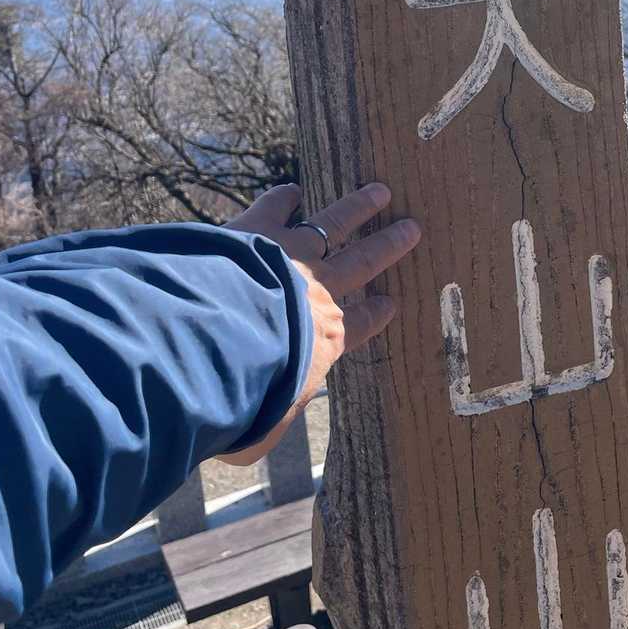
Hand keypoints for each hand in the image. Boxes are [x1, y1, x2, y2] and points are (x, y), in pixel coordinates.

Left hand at [221, 182, 420, 462]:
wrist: (216, 335)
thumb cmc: (244, 395)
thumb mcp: (258, 429)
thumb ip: (261, 427)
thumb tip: (250, 438)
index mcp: (327, 340)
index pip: (359, 324)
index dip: (376, 313)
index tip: (392, 302)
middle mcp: (317, 291)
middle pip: (363, 262)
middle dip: (389, 244)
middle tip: (412, 226)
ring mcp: (291, 254)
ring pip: (334, 224)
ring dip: (358, 207)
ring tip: (379, 190)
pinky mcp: (257, 229)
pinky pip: (276, 208)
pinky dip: (285, 199)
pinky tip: (292, 191)